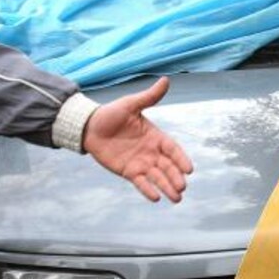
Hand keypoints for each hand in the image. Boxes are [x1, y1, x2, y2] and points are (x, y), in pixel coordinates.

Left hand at [82, 77, 192, 202]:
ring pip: (157, 177)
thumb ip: (149, 97)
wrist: (89, 127)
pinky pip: (140, 183)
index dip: (181, 158)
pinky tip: (156, 198)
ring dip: (167, 187)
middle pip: (167, 166)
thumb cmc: (111, 114)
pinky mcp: (128, 172)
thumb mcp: (131, 104)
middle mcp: (151, 151)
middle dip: (176, 177)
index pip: (172, 149)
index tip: (189, 169)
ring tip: (176, 198)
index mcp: (155, 136)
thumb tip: (166, 80)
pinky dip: (148, 190)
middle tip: (182, 187)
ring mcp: (140, 163)